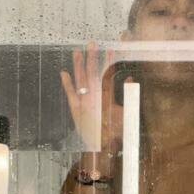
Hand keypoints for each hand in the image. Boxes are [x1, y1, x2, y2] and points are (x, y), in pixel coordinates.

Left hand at [60, 41, 129, 168]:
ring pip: (80, 81)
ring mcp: (83, 104)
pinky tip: (63, 72)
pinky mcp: (75, 110)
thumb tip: (130, 78)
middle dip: (92, 58)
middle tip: (91, 43)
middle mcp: (93, 99)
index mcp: (106, 100)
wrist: (102, 150)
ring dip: (79, 66)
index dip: (109, 63)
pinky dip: (67, 84)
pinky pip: (70, 95)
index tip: (111, 49)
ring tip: (77, 52)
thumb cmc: (116, 134)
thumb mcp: (126, 115)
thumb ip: (128, 95)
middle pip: (92, 74)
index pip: (107, 77)